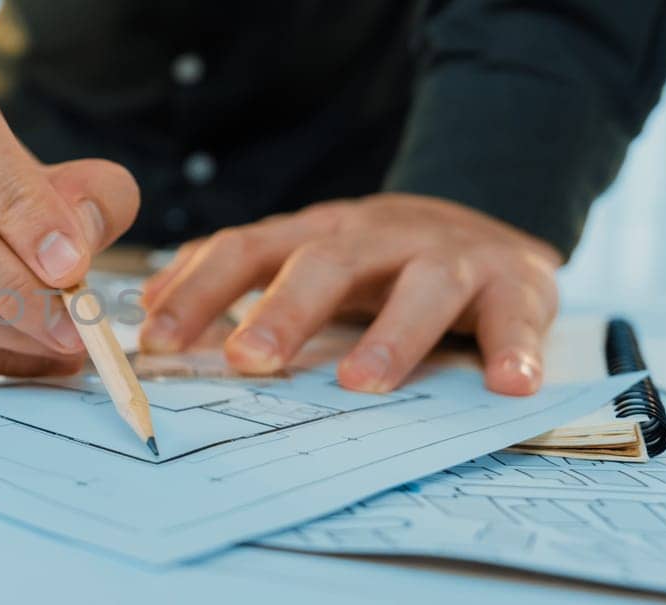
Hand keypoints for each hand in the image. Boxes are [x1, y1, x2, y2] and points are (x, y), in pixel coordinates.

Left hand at [139, 194, 560, 394]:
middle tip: (248, 359)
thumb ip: (236, 277)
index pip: (246, 250)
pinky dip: (515, 350)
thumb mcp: (304, 255)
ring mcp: (450, 255)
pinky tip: (508, 385)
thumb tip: (149, 310)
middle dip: (284, 309)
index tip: (158, 339)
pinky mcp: (515, 283)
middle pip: (326, 263)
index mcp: (316, 233)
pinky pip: (516, 318)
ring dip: (392, 335)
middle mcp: (378, 236)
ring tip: (361, 383)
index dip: (201, 291)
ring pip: (422, 285)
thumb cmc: (376, 261)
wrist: (488, 225)